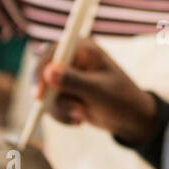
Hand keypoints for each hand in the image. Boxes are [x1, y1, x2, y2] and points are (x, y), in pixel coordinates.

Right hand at [35, 39, 156, 144]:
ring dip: (59, 110)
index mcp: (83, 48)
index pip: (53, 53)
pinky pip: (49, 105)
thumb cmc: (121, 99)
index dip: (41, 72)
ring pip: (44, 93)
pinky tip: (78, 119)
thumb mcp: (99, 91)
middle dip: (51, 98)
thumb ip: (75, 81)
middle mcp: (71, 59)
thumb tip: (48, 72)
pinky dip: (61, 115)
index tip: (39, 95)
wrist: (129, 118)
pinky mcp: (62, 92)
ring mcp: (65, 76)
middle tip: (68, 113)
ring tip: (80, 116)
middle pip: (42, 73)